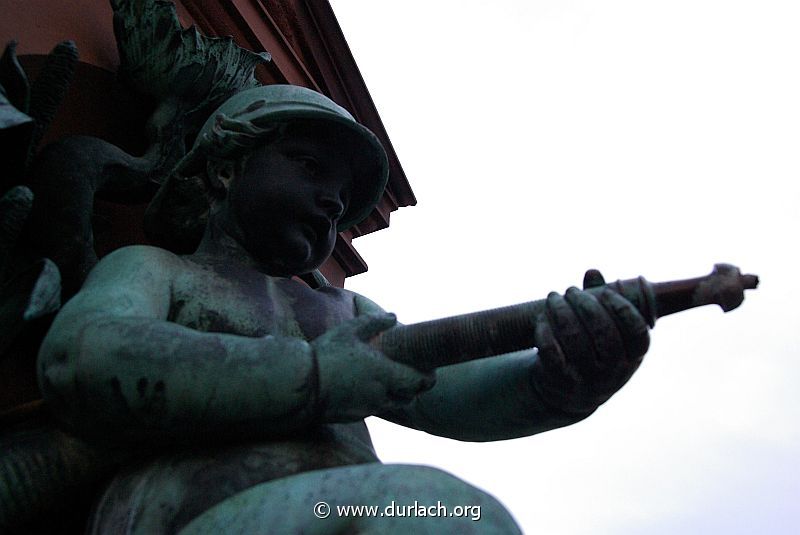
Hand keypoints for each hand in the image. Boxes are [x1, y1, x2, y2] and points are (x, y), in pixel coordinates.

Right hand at [313, 313, 435, 421]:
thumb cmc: (326, 355)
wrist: (301, 387)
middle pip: (411, 396)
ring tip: (392, 380)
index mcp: (384, 372)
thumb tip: (393, 316)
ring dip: (398, 394)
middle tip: (414, 374)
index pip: (420, 381)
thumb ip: (374, 322)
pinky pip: (376, 408)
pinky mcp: (356, 415)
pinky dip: (379, 399)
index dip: (429, 376)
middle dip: (416, 387)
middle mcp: (381, 393)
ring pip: (394, 404)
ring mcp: (369, 407)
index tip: (430, 369)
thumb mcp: (349, 331)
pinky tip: (368, 387)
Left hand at [530, 270, 649, 414]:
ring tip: (553, 298)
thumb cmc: (591, 350)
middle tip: (570, 290)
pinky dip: (546, 334)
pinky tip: (541, 320)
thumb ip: (600, 298)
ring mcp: (589, 380)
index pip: (637, 333)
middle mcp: (614, 371)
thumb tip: (593, 273)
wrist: (568, 393)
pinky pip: (553, 356)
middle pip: (605, 334)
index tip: (606, 292)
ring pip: (576, 342)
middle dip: (585, 305)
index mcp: (632, 357)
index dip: (623, 309)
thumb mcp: (603, 330)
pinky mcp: (562, 383)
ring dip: (562, 313)